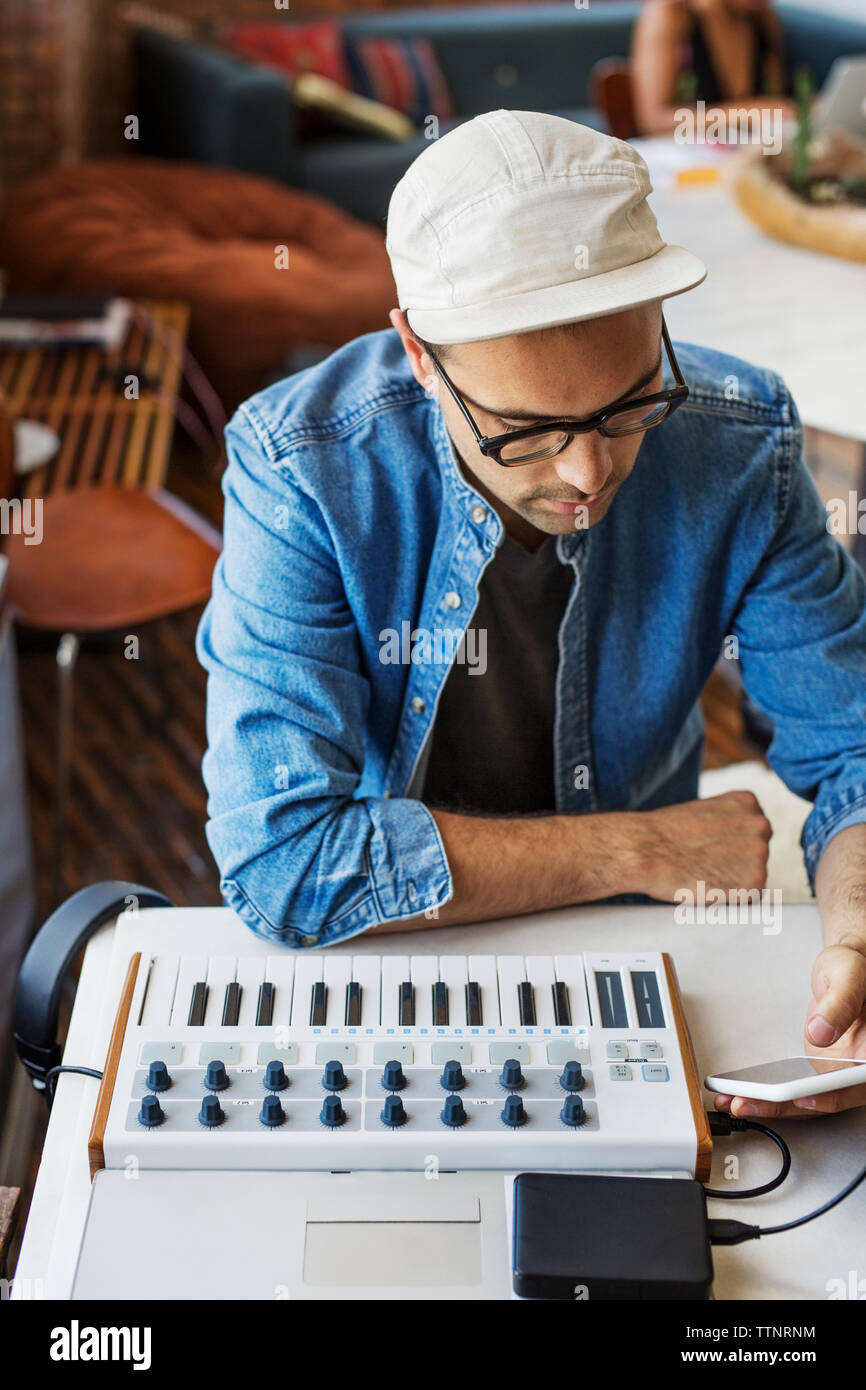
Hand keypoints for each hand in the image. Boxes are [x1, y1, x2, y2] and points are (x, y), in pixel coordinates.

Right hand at [633, 789, 771, 901]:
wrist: (645, 851)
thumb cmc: (663, 834)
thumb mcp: (702, 811)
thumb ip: (727, 821)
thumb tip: (736, 842)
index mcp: (747, 801)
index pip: (753, 829)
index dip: (731, 843)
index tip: (710, 847)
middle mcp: (760, 824)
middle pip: (757, 851)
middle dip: (737, 861)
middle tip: (705, 863)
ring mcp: (759, 854)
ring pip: (753, 875)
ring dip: (733, 880)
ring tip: (702, 874)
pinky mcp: (754, 883)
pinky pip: (748, 897)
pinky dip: (731, 899)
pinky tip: (708, 887)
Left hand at [714, 944, 865, 1119]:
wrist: (847, 973)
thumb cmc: (854, 969)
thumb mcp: (849, 974)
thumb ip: (840, 1002)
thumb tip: (821, 1032)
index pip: (857, 1080)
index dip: (830, 1094)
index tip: (800, 1097)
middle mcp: (860, 1070)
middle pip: (828, 1097)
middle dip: (786, 1105)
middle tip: (746, 1103)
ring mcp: (841, 1075)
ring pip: (810, 1100)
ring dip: (772, 1107)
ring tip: (734, 1103)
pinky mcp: (822, 1074)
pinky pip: (799, 1090)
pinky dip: (772, 1096)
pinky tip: (743, 1094)